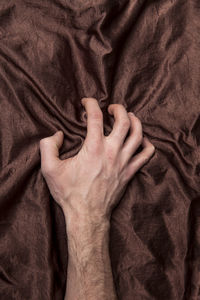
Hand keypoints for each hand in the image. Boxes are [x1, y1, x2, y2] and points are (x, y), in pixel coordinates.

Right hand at [39, 97, 154, 222]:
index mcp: (94, 148)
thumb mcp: (49, 169)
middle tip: (111, 108)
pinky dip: (147, 144)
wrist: (87, 215)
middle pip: (123, 121)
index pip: (96, 116)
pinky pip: (146, 155)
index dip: (91, 104)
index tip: (87, 102)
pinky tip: (141, 140)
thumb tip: (58, 134)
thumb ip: (48, 147)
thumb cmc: (69, 193)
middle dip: (118, 109)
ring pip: (138, 134)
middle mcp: (112, 151)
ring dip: (135, 121)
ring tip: (129, 116)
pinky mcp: (130, 172)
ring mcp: (124, 162)